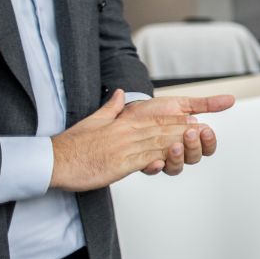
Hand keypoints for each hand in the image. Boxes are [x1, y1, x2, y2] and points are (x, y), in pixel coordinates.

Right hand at [50, 90, 207, 191]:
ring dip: (178, 143)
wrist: (56, 160)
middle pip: (162, 131)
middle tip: (203, 130)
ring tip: (195, 142)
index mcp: (123, 124)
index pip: (156, 120)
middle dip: (184, 130)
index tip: (192, 119)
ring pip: (157, 144)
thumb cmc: (74, 144)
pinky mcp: (120, 165)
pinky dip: (158, 159)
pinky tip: (170, 158)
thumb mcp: (94, 120)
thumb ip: (112, 107)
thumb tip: (121, 93)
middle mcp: (127, 134)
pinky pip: (143, 161)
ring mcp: (124, 149)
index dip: (176, 120)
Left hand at [122, 94, 233, 175]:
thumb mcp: (183, 104)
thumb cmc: (157, 110)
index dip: (209, 142)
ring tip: (175, 145)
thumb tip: (230, 99)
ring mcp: (163, 159)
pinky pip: (152, 171)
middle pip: (194, 158)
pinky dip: (155, 168)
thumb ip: (206, 104)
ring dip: (178, 158)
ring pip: (176, 168)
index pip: (207, 148)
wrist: (130, 110)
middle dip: (194, 146)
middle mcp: (179, 153)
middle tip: (190, 132)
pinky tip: (157, 161)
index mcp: (191, 140)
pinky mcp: (144, 163)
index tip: (206, 130)